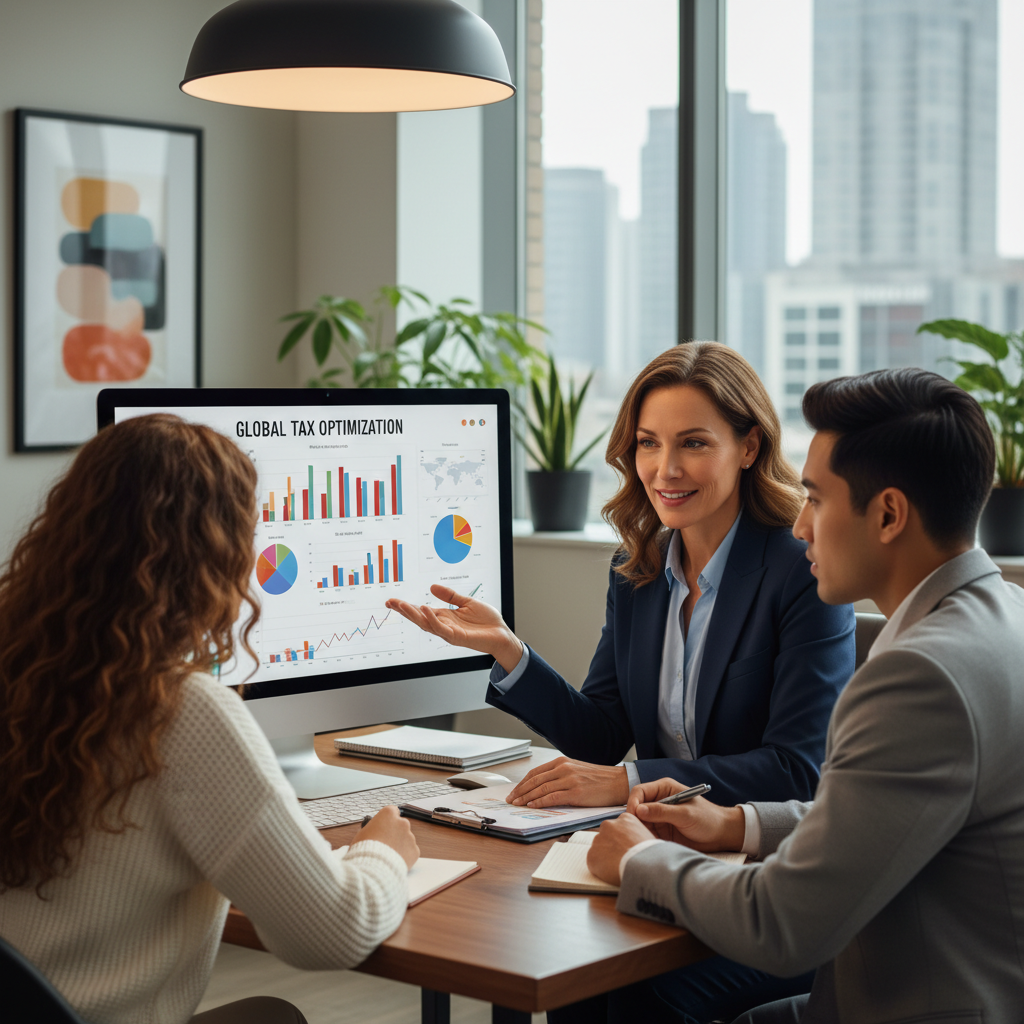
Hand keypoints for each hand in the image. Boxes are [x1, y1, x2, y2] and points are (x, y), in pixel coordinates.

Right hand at [351, 806, 419, 868]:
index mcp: (389, 814)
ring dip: (399, 845)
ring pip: (406, 839)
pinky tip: (394, 861)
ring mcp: (410, 836)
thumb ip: (373, 828)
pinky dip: (405, 856)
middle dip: (395, 833)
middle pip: (400, 825)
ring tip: (388, 855)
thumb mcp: (363, 833)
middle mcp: (402, 823)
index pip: (392, 811)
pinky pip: (410, 852)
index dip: (388, 820)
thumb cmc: (364, 850)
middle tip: (385, 844)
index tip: (385, 826)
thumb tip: (374, 831)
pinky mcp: (414, 850)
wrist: (373, 867)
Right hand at [385, 584, 522, 670]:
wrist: (502, 634)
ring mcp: (449, 632)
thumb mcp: (467, 602)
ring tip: (402, 605)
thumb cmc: (487, 621)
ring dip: (413, 614)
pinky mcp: (457, 637)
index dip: (407, 606)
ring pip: (426, 624)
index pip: (421, 611)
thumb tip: (431, 587)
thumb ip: (450, 596)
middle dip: (404, 611)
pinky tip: (425, 608)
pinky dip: (431, 619)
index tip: (393, 601)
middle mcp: (444, 625)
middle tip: (390, 602)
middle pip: (419, 618)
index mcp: (444, 617)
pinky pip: (441, 628)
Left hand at [506, 756, 628, 807]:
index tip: (514, 790)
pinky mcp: (576, 792)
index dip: (522, 782)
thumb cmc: (599, 779)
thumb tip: (542, 787)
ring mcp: (569, 780)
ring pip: (541, 789)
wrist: (618, 782)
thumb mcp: (576, 770)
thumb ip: (560, 775)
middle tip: (511, 799)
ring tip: (517, 804)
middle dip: (520, 791)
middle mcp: (564, 768)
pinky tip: (532, 806)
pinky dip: (540, 802)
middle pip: (535, 780)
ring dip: (526, 797)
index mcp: (562, 762)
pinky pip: (552, 797)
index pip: (536, 772)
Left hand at [586, 813, 655, 884]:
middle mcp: (608, 825)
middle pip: (607, 836)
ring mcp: (598, 840)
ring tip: (618, 867)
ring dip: (605, 857)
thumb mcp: (649, 837)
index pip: (619, 826)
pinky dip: (600, 868)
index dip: (623, 839)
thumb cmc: (651, 854)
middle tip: (621, 858)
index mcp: (625, 819)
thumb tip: (637, 844)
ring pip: (599, 849)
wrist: (644, 866)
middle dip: (612, 846)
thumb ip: (638, 835)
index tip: (626, 847)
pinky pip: (594, 862)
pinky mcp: (591, 856)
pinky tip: (612, 873)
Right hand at [626, 779, 744, 851]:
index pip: (640, 791)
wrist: (722, 835)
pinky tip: (649, 844)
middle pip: (637, 807)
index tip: (632, 815)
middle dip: (634, 819)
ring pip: (640, 822)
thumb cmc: (708, 819)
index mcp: (664, 789)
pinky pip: (647, 833)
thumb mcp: (685, 814)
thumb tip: (639, 810)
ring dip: (639, 830)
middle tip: (635, 831)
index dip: (633, 802)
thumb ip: (662, 811)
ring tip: (643, 840)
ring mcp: (659, 816)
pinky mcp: (661, 830)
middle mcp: (659, 801)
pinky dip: (645, 838)